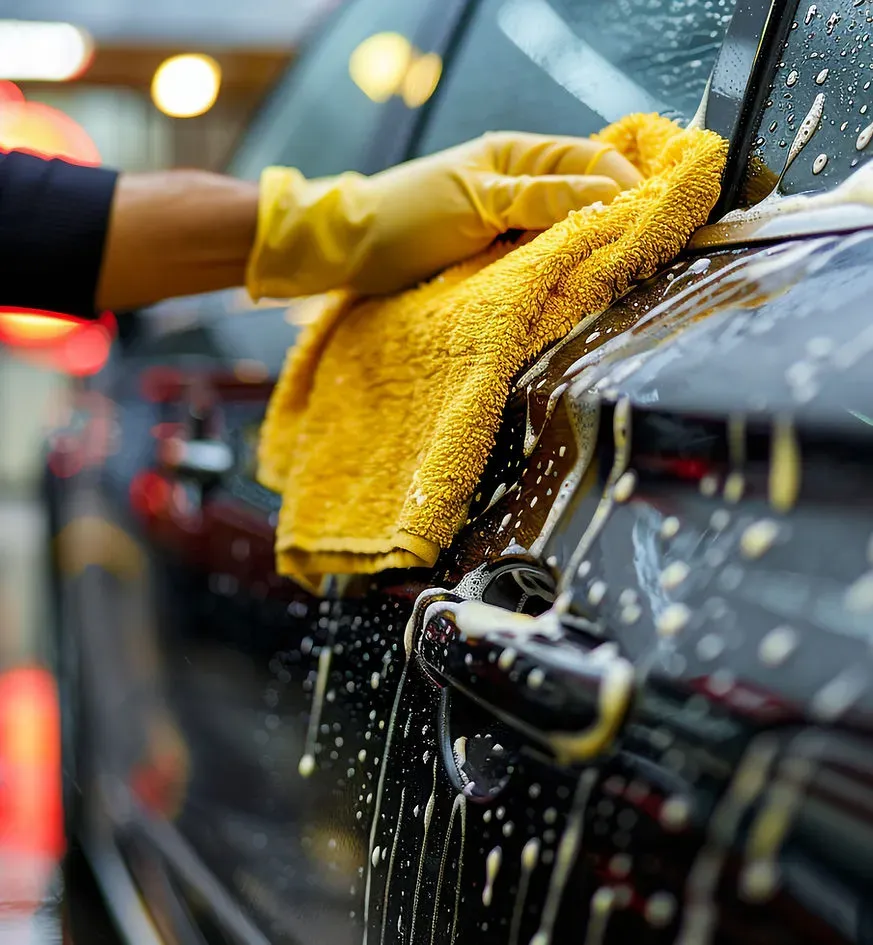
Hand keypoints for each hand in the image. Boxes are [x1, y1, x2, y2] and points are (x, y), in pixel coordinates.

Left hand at [246, 132, 642, 298]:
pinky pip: (541, 258)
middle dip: (617, 219)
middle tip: (649, 250)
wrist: (348, 251)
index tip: (654, 217)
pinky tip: (578, 282)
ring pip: (567, 231)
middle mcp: (519, 185)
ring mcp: (509, 222)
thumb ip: (540, 199)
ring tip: (621, 270)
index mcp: (517, 155)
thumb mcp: (477, 202)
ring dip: (590, 248)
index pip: (591, 159)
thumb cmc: (404, 215)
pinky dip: (561, 268)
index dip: (626, 185)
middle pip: (587, 196)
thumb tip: (605, 197)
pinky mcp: (496, 256)